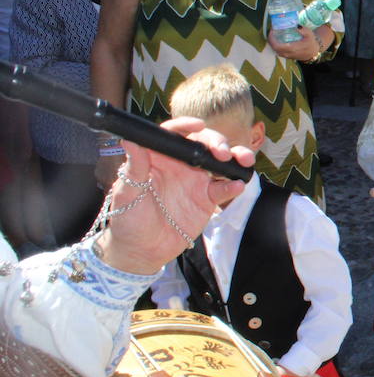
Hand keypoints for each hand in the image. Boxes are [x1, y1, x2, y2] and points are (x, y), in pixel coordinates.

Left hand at [96, 118, 254, 275]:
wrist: (141, 251)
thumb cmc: (127, 220)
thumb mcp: (127, 194)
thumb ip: (134, 168)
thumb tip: (130, 140)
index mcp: (159, 158)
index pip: (174, 135)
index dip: (186, 126)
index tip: (197, 125)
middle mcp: (180, 165)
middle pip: (203, 144)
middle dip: (217, 142)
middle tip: (222, 152)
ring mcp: (196, 181)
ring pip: (220, 162)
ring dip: (235, 157)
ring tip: (243, 160)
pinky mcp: (207, 199)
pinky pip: (224, 188)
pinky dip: (233, 185)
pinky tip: (237, 185)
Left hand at [268, 28, 321, 61]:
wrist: (314, 52)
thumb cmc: (311, 42)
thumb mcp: (309, 34)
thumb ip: (303, 30)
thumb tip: (296, 25)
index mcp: (293, 48)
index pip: (277, 46)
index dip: (272, 39)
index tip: (272, 31)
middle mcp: (288, 53)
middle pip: (274, 48)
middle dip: (271, 40)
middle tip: (271, 31)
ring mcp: (288, 56)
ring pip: (276, 50)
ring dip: (273, 43)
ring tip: (273, 35)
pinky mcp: (288, 56)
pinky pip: (279, 52)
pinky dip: (276, 46)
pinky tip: (277, 40)